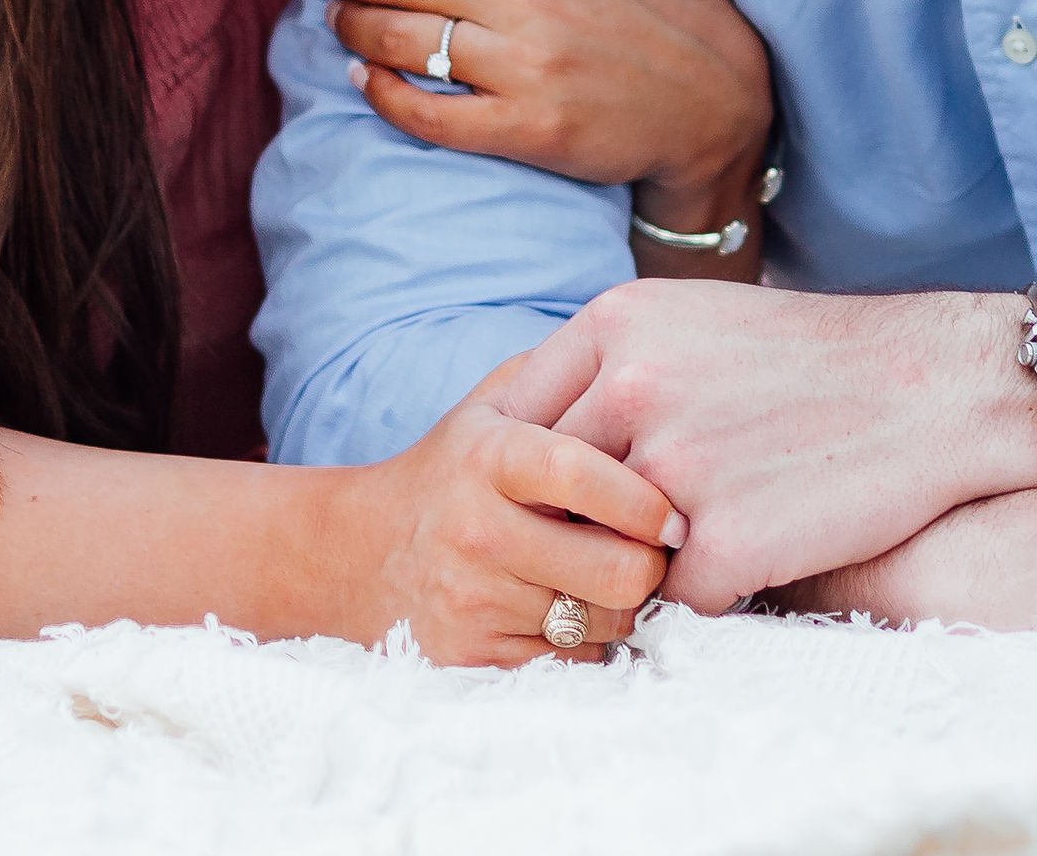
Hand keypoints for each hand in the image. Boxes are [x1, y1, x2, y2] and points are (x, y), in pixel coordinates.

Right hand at [323, 357, 683, 667]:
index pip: (579, 472)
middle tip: (649, 552)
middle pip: (614, 570)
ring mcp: (474, 601)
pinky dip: (585, 642)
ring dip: (619, 605)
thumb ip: (561, 378)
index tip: (671, 513)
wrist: (365, 553)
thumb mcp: (493, 404)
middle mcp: (478, 530)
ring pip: (602, 623)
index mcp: (489, 457)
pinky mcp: (473, 659)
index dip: (642, 497)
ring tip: (602, 574)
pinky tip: (566, 607)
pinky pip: (572, 664)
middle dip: (649, 565)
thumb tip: (644, 373)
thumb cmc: (454, 468)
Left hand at [502, 280, 1036, 607]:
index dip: (524, 476)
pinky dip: (709, 597)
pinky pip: (678, 600)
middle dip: (577, 529)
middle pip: (552, 492)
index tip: (538, 507)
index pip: (514, 421)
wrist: (931, 386)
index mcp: (616, 325)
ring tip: (681, 560)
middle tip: (609, 551)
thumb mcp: (690, 324)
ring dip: (637, 570)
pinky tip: (752, 565)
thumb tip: (541, 445)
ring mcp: (678, 466)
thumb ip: (611, 372)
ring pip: (606, 552)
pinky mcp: (728, 541)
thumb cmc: (809, 360)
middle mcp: (633, 387)